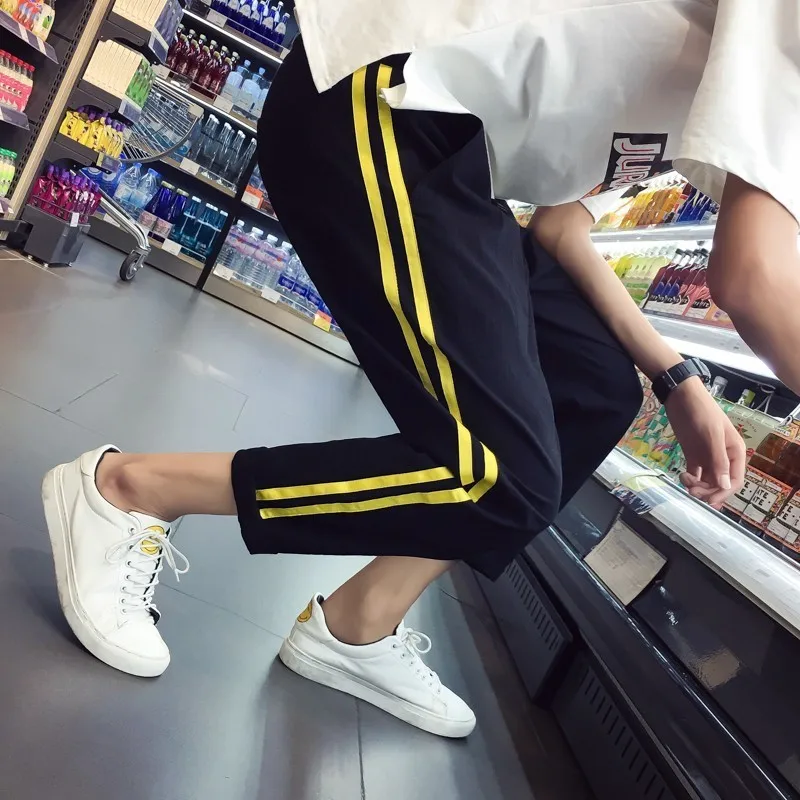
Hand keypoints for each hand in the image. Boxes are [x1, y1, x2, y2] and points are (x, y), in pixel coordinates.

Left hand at [664, 377, 745, 507]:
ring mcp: (707, 456)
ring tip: (685, 480)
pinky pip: (696, 474)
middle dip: (708, 491)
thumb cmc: (700, 412)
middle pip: (721, 484)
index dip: (724, 493)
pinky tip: (682, 476)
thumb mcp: (711, 435)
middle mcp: (723, 457)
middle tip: (692, 490)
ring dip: (698, 487)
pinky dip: (690, 479)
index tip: (709, 500)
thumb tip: (726, 486)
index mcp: (734, 452)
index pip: (736, 481)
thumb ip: (718, 461)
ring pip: (708, 481)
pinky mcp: (693, 454)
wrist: (680, 396)